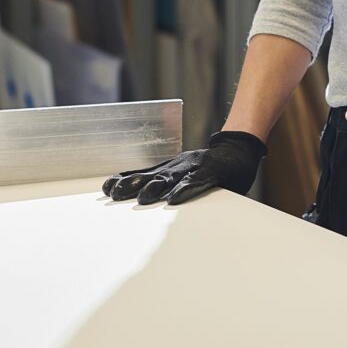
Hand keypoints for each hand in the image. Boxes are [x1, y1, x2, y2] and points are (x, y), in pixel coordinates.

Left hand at [102, 131, 266, 205]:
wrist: (240, 149)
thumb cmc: (212, 166)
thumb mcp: (185, 172)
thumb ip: (168, 183)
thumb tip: (142, 195)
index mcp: (173, 166)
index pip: (145, 173)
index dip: (126, 179)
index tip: (107, 187)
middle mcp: (180, 165)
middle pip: (153, 175)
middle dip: (133, 184)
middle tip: (114, 194)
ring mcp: (195, 167)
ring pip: (172, 177)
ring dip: (156, 187)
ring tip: (142, 198)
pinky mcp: (212, 172)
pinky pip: (197, 182)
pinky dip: (185, 189)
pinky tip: (174, 199)